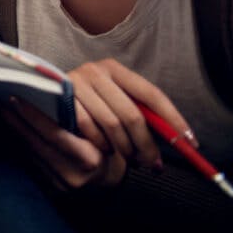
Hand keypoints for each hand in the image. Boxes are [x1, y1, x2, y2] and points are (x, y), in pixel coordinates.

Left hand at [2, 97, 127, 188]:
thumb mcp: (107, 133)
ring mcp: (58, 183)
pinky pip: (29, 159)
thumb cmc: (113, 149)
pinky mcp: (49, 186)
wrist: (111, 180)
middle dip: (15, 120)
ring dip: (12, 129)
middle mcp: (71, 174)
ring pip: (29, 152)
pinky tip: (8, 125)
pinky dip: (18, 141)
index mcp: (89, 159)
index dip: (34, 116)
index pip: (55, 134)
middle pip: (35, 143)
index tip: (17, 98)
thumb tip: (58, 92)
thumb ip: (85, 118)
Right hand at [68, 58, 193, 168]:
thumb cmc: (89, 104)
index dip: (174, 120)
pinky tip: (106, 151)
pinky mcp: (63, 98)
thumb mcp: (116, 102)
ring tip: (130, 160)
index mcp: (116, 69)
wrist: (43, 97)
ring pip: (113, 124)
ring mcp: (78, 83)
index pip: (152, 95)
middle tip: (153, 163)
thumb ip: (140, 114)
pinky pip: (90, 127)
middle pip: (133, 114)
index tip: (190, 142)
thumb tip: (180, 140)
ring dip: (125, 147)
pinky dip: (102, 144)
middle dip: (146, 144)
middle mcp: (96, 71)